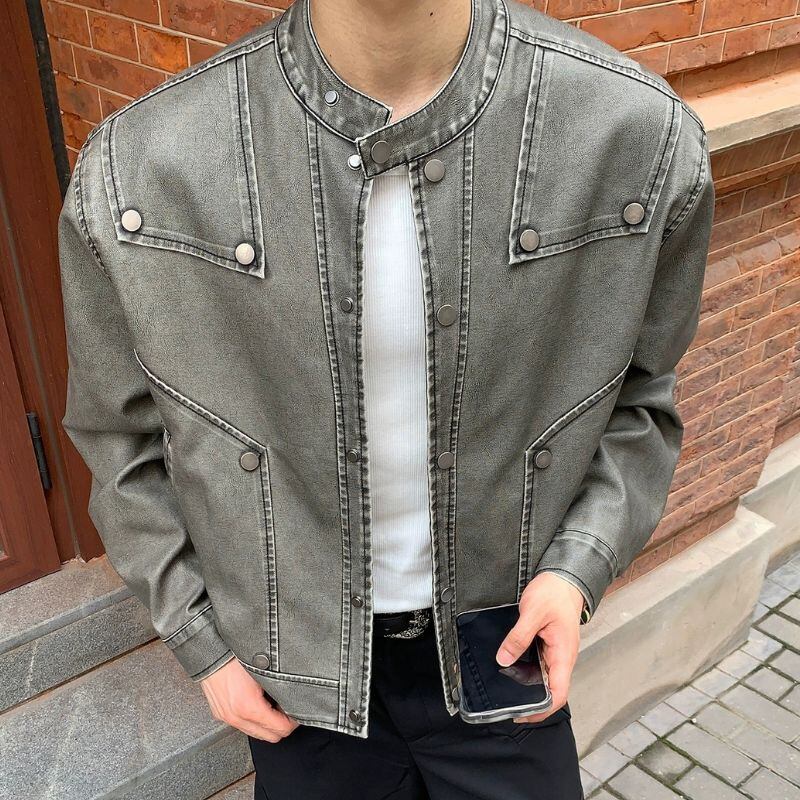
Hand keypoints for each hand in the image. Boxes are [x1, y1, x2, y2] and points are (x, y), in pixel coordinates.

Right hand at [200, 657, 299, 741]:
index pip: (280, 729)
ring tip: (273, 705)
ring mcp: (227, 718)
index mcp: (250, 708)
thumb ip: (278, 688)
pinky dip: (254, 720)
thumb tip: (292, 696)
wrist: (210, 653)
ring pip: (256, 733)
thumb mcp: (263, 671)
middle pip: (270, 737)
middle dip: (282, 725)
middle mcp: (237, 717)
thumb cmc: (236, 656)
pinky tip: (258, 704)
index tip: (298, 711)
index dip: (294, 721)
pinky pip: (243, 725)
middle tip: (288, 710)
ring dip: (268, 724)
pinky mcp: (221, 714)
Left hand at [495, 572, 583, 723]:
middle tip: (507, 704)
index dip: (542, 710)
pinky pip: (539, 664)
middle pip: (550, 690)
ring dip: (528, 686)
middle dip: (532, 702)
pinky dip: (526, 670)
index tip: (522, 715)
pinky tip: (511, 668)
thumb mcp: (532, 613)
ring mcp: (555, 652)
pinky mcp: (548, 645)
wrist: (563, 579)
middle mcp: (561, 658)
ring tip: (506, 690)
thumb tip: (503, 659)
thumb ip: (518, 637)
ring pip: (543, 678)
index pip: (558, 694)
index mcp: (563, 655)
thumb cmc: (554, 594)